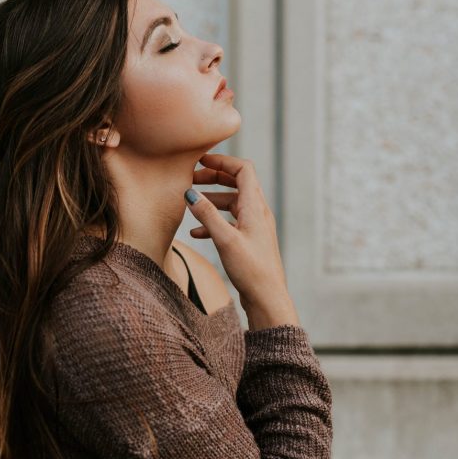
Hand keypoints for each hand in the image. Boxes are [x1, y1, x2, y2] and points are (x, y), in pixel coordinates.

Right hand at [184, 154, 296, 327]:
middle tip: (191, 179)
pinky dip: (214, 221)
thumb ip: (207, 215)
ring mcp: (255, 226)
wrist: (267, 298)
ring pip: (232, 203)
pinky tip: (196, 233)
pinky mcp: (250, 240)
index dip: (222, 161)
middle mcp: (258, 212)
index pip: (243, 170)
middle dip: (214, 178)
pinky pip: (231, 222)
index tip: (200, 160)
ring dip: (212, 199)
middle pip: (237, 183)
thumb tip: (190, 193)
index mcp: (255, 206)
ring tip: (190, 203)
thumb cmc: (251, 269)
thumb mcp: (225, 239)